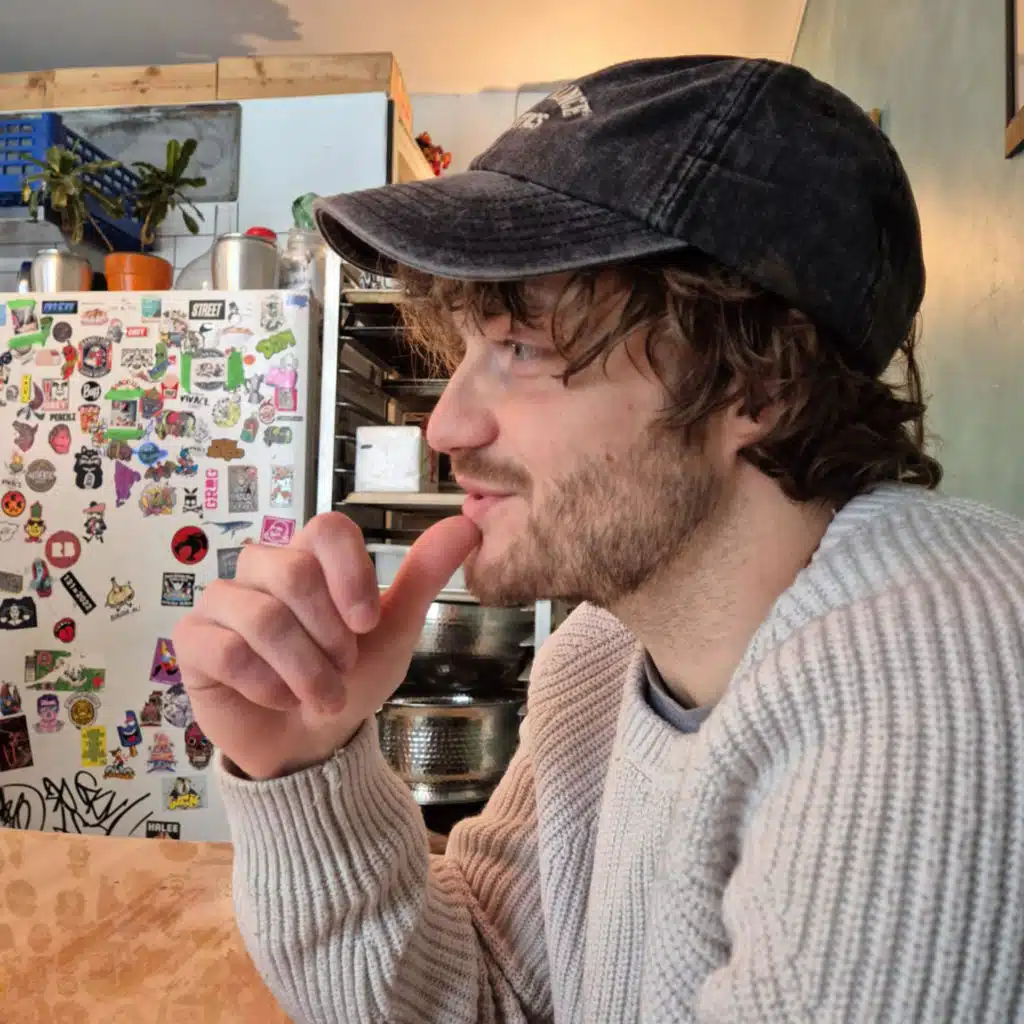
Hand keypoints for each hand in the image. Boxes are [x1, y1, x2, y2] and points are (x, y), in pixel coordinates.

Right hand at [172, 511, 479, 779]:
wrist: (314, 743)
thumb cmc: (349, 678)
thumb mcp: (393, 631)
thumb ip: (423, 576)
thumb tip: (466, 525)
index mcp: (312, 558)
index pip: (327, 529)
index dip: (350, 575)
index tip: (367, 624)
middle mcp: (263, 570)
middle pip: (293, 573)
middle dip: (330, 638)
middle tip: (342, 669)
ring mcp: (224, 603)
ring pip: (262, 617)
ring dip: (304, 669)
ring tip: (319, 696)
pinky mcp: (194, 642)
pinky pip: (228, 652)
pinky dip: (266, 686)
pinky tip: (278, 699)